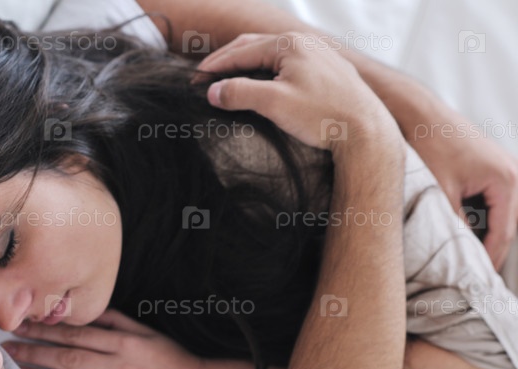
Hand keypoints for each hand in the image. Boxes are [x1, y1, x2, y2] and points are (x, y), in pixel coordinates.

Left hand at [3, 309, 279, 368]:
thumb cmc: (172, 358)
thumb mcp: (147, 332)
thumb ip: (115, 321)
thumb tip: (84, 311)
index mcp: (125, 342)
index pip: (77, 333)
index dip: (46, 330)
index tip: (23, 325)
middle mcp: (120, 366)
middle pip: (69, 356)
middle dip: (35, 350)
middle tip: (9, 347)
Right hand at [196, 33, 399, 151]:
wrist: (366, 131)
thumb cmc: (323, 116)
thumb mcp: (274, 104)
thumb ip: (240, 93)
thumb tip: (213, 92)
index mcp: (289, 45)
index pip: (240, 51)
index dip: (214, 66)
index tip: (195, 81)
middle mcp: (305, 43)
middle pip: (255, 46)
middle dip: (227, 60)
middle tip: (206, 76)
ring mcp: (319, 56)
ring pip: (273, 55)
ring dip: (248, 64)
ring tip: (229, 78)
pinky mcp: (328, 73)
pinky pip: (289, 65)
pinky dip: (267, 71)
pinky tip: (264, 84)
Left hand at [409, 113, 517, 268]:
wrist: (418, 112)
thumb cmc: (429, 145)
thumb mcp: (440, 191)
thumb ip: (454, 223)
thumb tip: (457, 253)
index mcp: (506, 180)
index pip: (504, 232)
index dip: (490, 258)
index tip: (477, 280)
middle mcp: (512, 173)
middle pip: (506, 224)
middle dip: (491, 249)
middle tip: (475, 276)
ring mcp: (504, 168)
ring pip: (499, 213)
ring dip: (485, 233)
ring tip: (468, 258)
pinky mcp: (490, 166)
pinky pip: (491, 200)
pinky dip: (480, 216)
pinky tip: (463, 231)